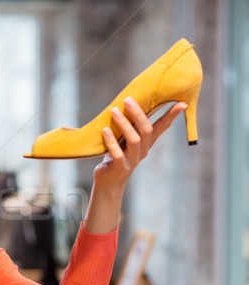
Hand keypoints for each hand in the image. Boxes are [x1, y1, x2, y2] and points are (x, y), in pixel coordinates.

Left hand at [82, 97, 186, 233]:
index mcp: (146, 142)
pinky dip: (111, 141)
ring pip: (133, 140)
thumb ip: (130, 126)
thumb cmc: (116, 155)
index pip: (162, 127)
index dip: (171, 116)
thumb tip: (129, 101)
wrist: (108, 181)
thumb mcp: (125, 140)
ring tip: (113, 111)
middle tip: (127, 100)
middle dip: (138, 114)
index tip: (182, 103)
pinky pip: (118, 154)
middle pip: (146, 130)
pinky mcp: (121, 167)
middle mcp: (143, 150)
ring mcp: (133, 160)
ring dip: (123, 124)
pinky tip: (105, 130)